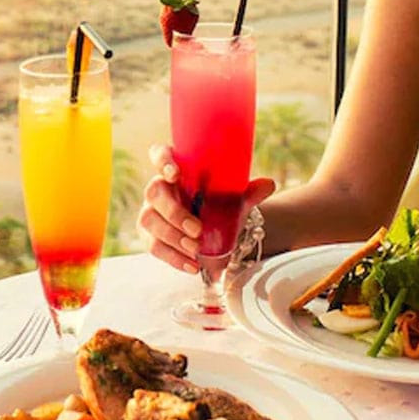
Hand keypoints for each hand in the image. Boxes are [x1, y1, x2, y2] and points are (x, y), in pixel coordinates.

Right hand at [137, 144, 274, 273]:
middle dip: (175, 213)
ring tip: (196, 250)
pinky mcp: (149, 235)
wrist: (213, 230)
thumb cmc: (218, 204)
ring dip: (173, 238)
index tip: (175, 174)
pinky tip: (192, 265)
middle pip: (154, 193)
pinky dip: (173, 258)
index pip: (159, 154)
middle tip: (197, 230)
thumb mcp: (234, 198)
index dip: (162, 161)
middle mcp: (159, 187)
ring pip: (149, 221)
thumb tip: (269, 184)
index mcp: (176, 168)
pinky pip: (153, 246)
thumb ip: (248, 192)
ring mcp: (150, 211)